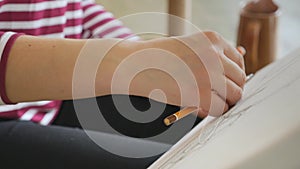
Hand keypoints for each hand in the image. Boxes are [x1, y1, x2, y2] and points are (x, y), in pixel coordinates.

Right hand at [128, 31, 245, 117]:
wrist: (134, 65)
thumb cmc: (158, 58)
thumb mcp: (189, 47)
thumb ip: (213, 56)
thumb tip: (238, 64)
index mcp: (212, 40)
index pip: (239, 62)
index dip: (233, 76)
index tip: (226, 84)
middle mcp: (214, 55)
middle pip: (239, 81)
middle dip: (229, 91)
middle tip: (216, 96)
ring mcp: (208, 75)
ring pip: (233, 97)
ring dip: (222, 102)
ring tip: (206, 101)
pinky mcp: (199, 95)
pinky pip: (219, 109)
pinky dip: (210, 111)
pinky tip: (197, 106)